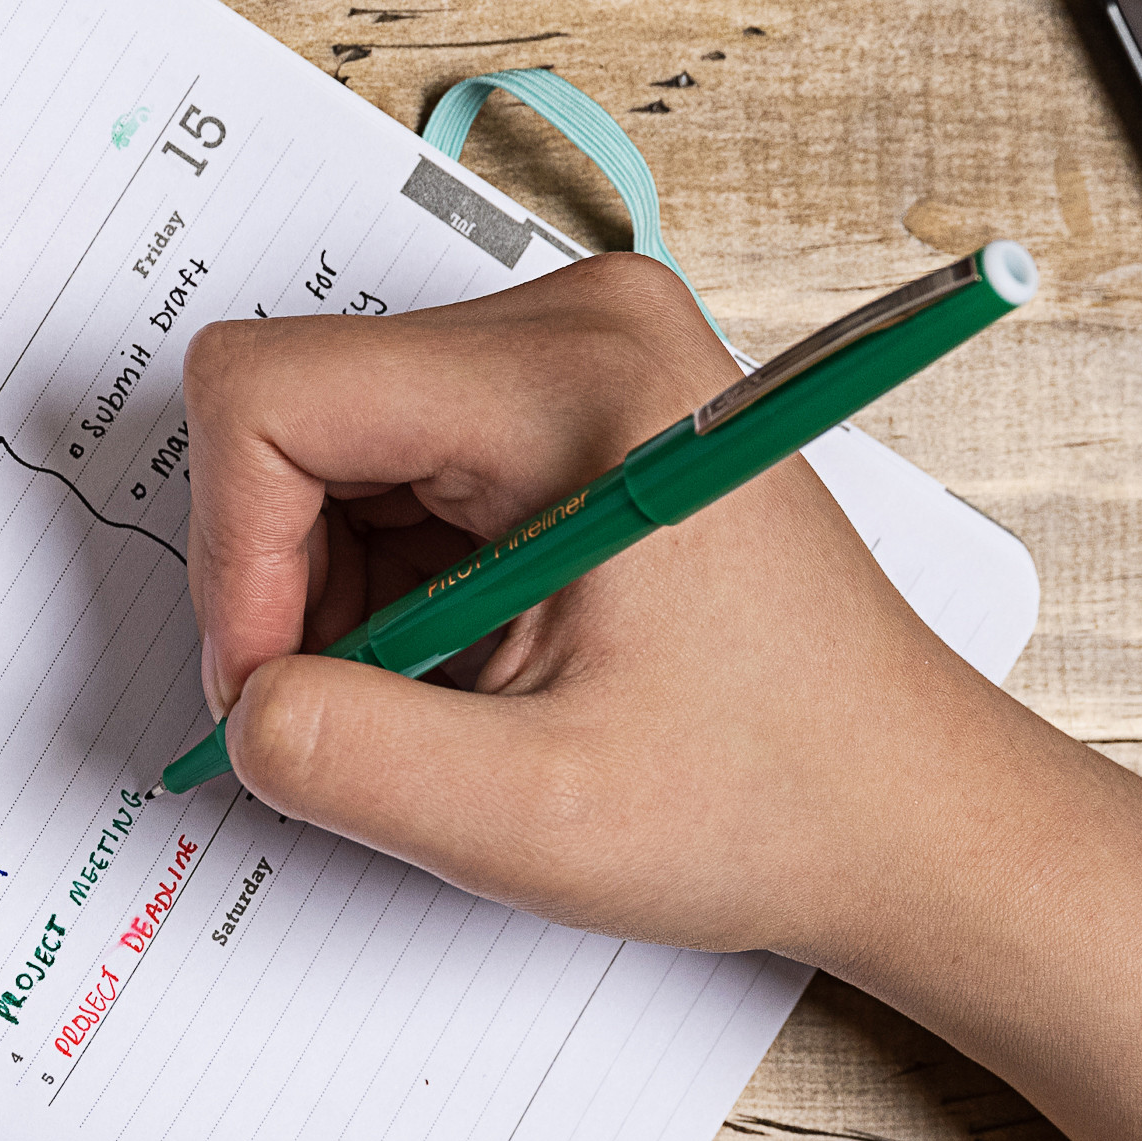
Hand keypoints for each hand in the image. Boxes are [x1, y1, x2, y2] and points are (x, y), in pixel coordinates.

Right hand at [179, 253, 1069, 963]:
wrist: (904, 811)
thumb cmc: (767, 797)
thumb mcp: (528, 816)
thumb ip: (341, 755)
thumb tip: (239, 709)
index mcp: (573, 376)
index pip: (272, 395)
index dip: (237, 557)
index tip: (276, 686)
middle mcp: (575, 324)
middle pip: (297, 412)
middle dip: (287, 581)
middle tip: (362, 710)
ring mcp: (575, 356)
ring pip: (333, 447)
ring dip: (337, 592)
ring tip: (444, 696)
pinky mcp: (569, 408)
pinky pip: (394, 470)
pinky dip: (387, 584)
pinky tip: (470, 663)